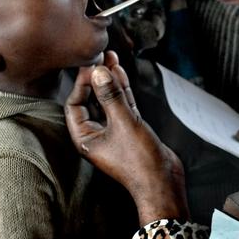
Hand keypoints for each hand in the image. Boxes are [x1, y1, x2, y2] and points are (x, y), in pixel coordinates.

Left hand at [65, 51, 189, 224]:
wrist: (163, 181)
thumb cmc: (140, 161)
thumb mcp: (124, 123)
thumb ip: (110, 96)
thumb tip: (98, 72)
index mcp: (85, 138)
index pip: (75, 104)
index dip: (82, 84)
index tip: (91, 66)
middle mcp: (96, 134)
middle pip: (91, 100)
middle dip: (96, 79)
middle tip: (100, 56)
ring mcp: (114, 132)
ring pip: (108, 101)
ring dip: (110, 81)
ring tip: (111, 58)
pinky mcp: (130, 130)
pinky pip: (122, 106)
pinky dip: (122, 90)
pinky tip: (122, 74)